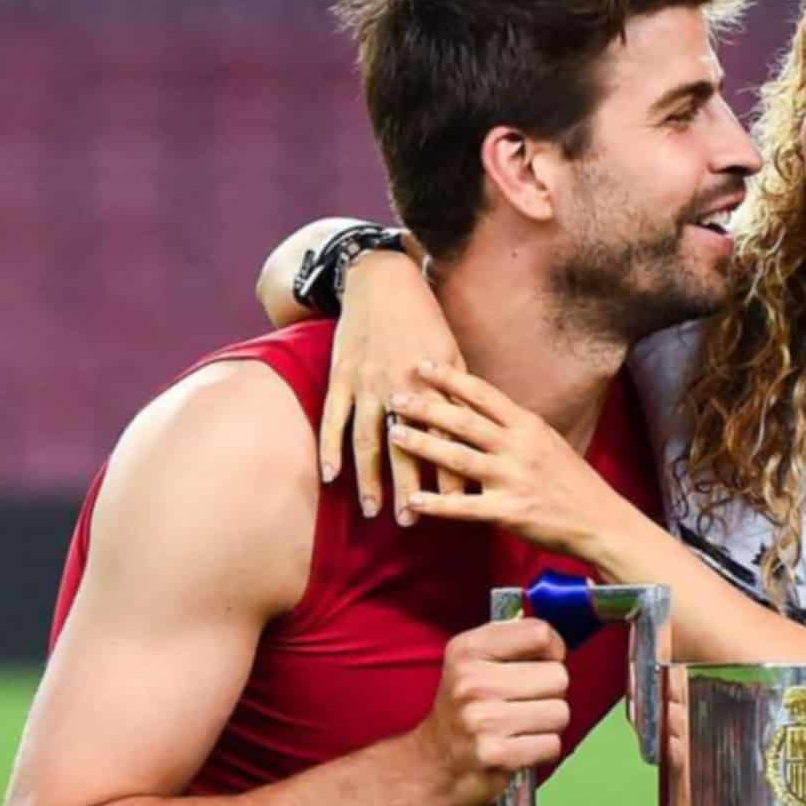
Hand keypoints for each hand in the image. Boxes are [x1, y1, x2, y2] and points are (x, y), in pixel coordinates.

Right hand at [318, 249, 467, 521]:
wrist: (382, 282)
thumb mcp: (451, 352)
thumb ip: (460, 392)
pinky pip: (333, 419)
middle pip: (405, 447)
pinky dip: (329, 447)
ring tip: (372, 510)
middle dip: (408, 487)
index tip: (460, 506)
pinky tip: (330, 476)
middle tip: (411, 523)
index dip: (451, 472)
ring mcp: (365, 384)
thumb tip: (475, 430)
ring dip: (369, 478)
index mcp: (432, 384)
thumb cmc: (424, 320)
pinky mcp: (340, 378)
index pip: (446, 439)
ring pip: (367, 439)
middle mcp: (399, 388)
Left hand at [385, 363, 639, 562]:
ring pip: (458, 457)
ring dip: (422, 445)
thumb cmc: (572, 482)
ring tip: (393, 435)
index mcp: (528, 426)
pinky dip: (436, 503)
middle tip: (395, 396)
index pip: (483, 394)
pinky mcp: (509, 512)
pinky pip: (465, 507)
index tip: (422, 364)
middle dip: (426, 406)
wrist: (600, 520)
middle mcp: (519, 447)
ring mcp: (513, 479)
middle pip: (464, 420)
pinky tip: (413, 499)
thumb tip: (481, 408)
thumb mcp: (547, 442)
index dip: (450, 377)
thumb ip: (515, 427)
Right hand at [408, 618, 570, 805]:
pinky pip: (551, 744)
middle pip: (557, 676)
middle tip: (524, 703)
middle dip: (550, 693)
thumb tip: (559, 644)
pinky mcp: (493, 753)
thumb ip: (517, 640)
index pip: (539, 633)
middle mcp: (471, 681)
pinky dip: (542, 749)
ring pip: (559, 712)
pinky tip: (518, 747)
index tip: (541, 663)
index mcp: (468, 650)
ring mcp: (481, 718)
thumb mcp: (476, 660)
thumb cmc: (466, 707)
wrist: (434, 761)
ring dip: (548, 724)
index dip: (552, 650)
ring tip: (520, 726)